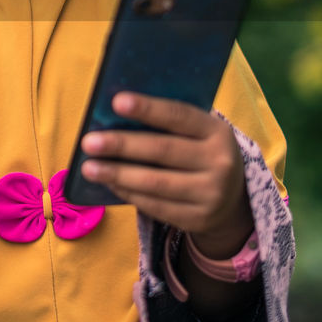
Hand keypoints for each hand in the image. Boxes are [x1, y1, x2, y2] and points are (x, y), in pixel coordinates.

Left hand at [80, 92, 252, 257]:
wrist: (232, 201)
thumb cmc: (201, 154)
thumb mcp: (199, 135)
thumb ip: (168, 124)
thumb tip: (115, 117)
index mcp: (218, 132)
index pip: (179, 116)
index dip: (148, 109)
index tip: (116, 102)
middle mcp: (219, 162)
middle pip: (162, 151)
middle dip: (122, 145)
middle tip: (88, 142)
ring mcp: (210, 194)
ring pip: (155, 183)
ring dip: (117, 175)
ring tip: (89, 168)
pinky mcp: (197, 219)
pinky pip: (155, 206)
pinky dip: (128, 194)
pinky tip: (110, 185)